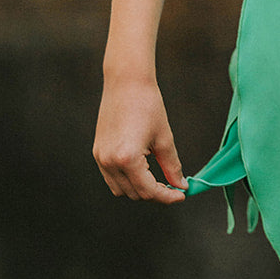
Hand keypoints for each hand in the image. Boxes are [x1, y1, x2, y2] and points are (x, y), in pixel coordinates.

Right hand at [93, 75, 187, 201]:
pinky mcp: (98, 152)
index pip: (148, 191)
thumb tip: (180, 185)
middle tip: (173, 185)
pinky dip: (127, 180)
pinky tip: (142, 169)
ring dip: (140, 189)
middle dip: (155, 193)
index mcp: (128, 159)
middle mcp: (110, 162)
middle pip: (135, 194)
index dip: (167, 196)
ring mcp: (101, 158)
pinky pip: (112, 178)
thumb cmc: (148, 105)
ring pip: (121, 190)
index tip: (181, 194)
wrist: (126, 82)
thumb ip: (172, 166)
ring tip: (158, 178)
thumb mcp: (164, 138)